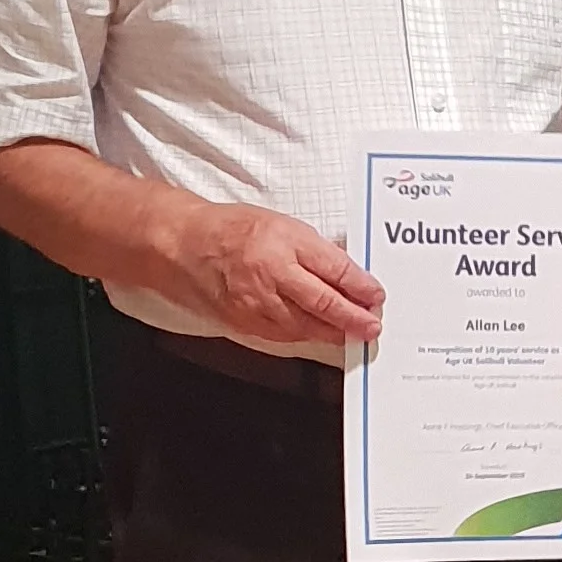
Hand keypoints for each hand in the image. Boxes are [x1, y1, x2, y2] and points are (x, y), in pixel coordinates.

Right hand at [159, 199, 382, 348]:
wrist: (185, 245)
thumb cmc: (234, 230)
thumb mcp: (283, 225)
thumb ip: (315, 250)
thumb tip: (349, 274)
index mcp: (285, 241)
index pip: (336, 269)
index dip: (362, 287)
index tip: (377, 296)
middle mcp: (272, 273)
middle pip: (324, 303)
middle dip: (354, 318)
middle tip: (372, 325)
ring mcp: (257, 302)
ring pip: (306, 325)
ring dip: (333, 332)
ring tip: (353, 333)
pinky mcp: (245, 321)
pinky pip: (284, 334)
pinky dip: (306, 335)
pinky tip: (320, 334)